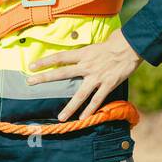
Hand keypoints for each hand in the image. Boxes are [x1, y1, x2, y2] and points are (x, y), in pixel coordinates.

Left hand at [26, 29, 143, 120]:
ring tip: (61, 118)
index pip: (60, 57)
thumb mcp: (95, 46)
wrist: (130, 46)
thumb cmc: (114, 43)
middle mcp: (87, 65)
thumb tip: (78, 57)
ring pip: (80, 94)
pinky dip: (90, 110)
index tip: (31, 66)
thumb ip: (85, 54)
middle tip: (30, 83)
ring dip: (70, 107)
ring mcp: (97, 76)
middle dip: (45, 78)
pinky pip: (97, 100)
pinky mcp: (108, 84)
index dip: (45, 61)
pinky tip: (83, 118)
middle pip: (62, 73)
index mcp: (83, 54)